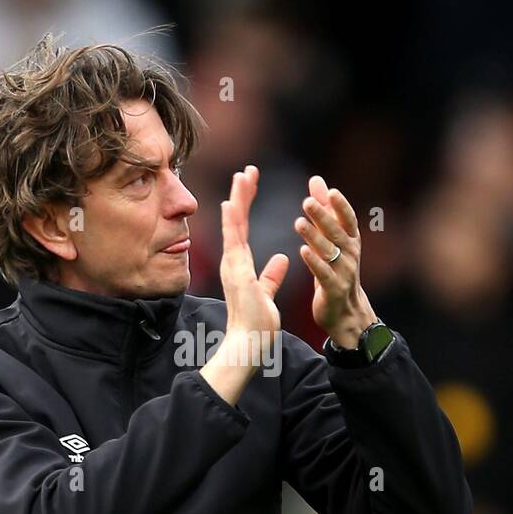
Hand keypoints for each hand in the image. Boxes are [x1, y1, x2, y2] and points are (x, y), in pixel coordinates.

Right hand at [218, 165, 289, 349]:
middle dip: (242, 195)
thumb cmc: (256, 324)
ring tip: (242, 176)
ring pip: (234, 226)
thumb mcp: (267, 293)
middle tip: (248, 170)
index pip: (243, 228)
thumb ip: (271, 275)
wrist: (248, 342)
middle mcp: (233, 261)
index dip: (246, 205)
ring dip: (237, 200)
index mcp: (240, 265)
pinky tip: (232, 203)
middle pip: (237, 221)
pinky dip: (231, 223)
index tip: (250, 184)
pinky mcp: (237, 272)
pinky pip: (234, 243)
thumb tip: (281, 258)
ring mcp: (233, 265)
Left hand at [294, 176, 376, 347]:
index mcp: (351, 242)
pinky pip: (324, 274)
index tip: (331, 191)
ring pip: (330, 252)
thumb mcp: (331, 239)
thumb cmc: (336, 270)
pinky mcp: (334, 290)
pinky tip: (302, 251)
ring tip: (298, 223)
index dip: (341, 206)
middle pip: (337, 233)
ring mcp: (344, 273)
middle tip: (307, 202)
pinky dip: (314, 263)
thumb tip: (316, 180)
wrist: (345, 313)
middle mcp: (351, 255)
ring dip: (315, 237)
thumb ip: (324, 210)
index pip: (348, 220)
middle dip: (324, 217)